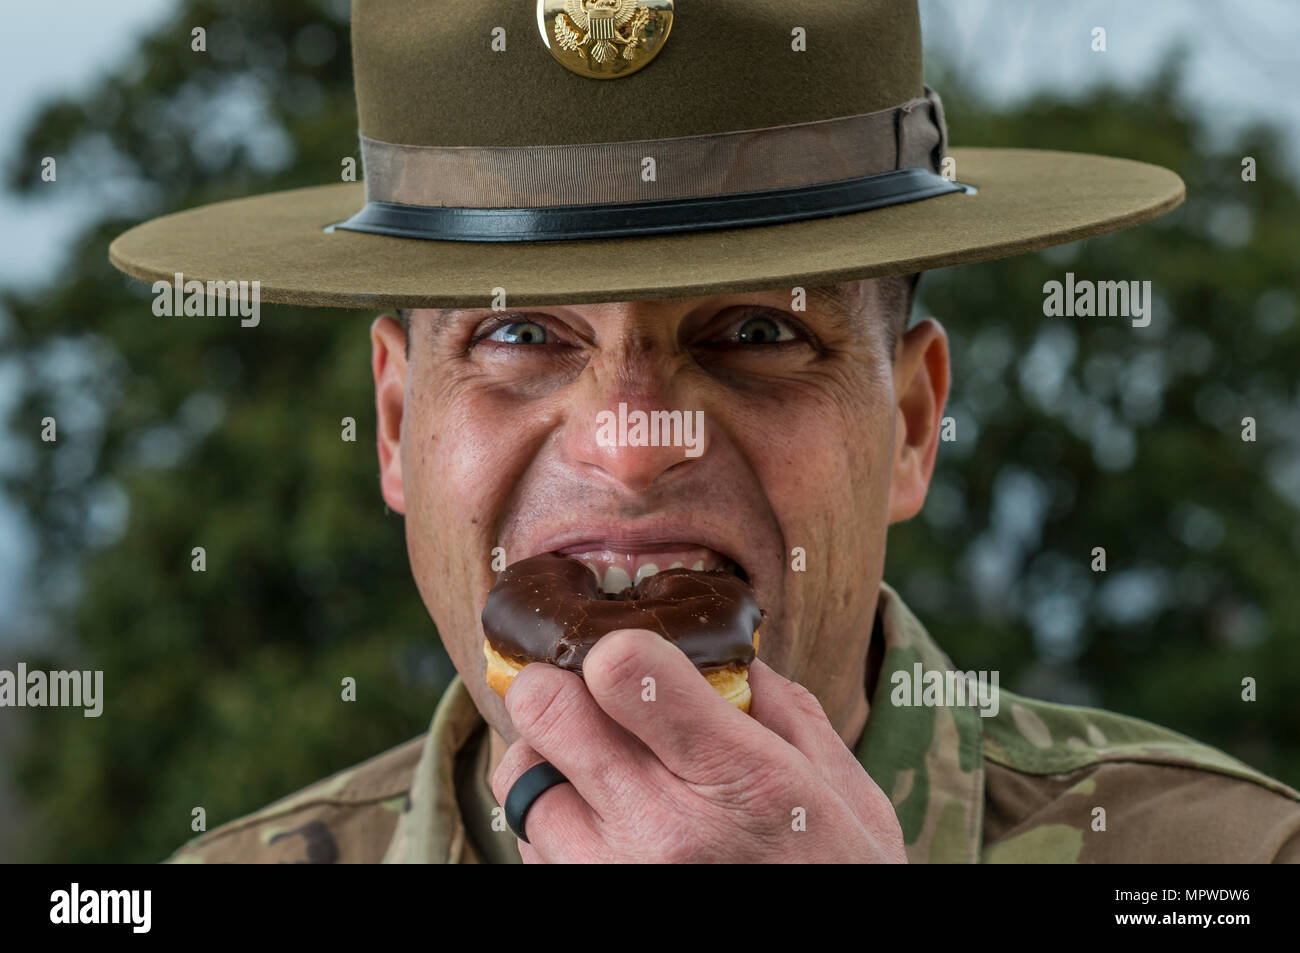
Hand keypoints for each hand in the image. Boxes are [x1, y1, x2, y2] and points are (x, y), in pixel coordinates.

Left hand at [490, 628, 906, 862]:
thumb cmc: (840, 875)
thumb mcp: (841, 790)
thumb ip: (781, 709)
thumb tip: (725, 656)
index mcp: (738, 779)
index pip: (620, 671)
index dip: (617, 648)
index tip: (635, 659)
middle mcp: (660, 830)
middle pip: (544, 708)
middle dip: (563, 687)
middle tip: (596, 700)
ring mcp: (610, 876)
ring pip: (521, 774)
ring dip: (553, 760)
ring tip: (605, 774)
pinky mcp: (581, 903)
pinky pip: (529, 841)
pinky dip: (556, 822)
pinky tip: (608, 828)